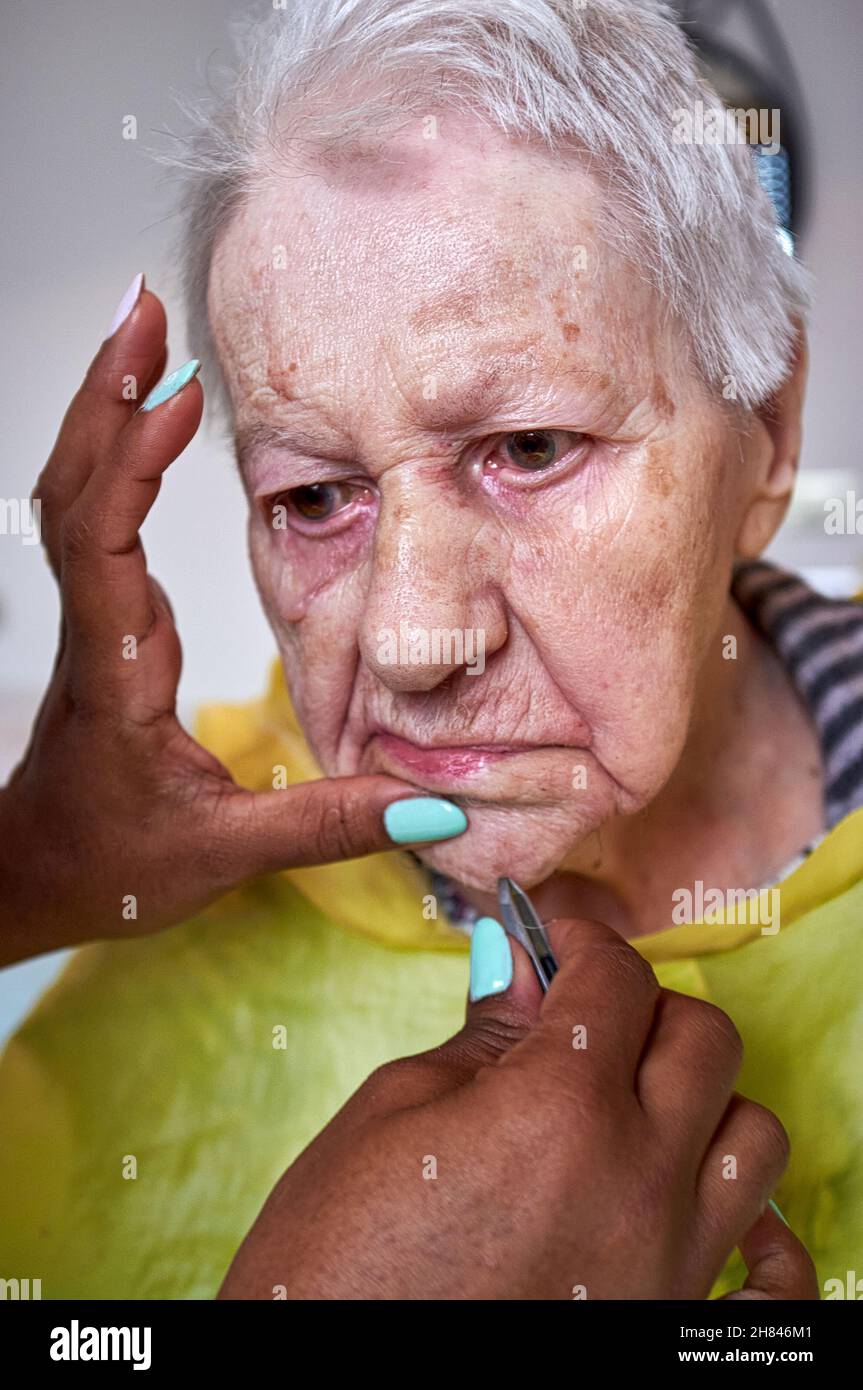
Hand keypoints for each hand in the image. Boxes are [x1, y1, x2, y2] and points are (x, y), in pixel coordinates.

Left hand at [0, 280, 448, 964]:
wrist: (34, 877)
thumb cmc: (108, 865)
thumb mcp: (224, 855)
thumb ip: (331, 825)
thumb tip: (438, 808)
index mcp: (116, 674)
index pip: (102, 547)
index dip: (128, 465)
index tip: (172, 398)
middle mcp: (96, 630)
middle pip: (74, 490)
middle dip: (106, 392)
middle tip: (146, 309)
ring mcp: (95, 619)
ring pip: (73, 494)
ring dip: (102, 407)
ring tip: (144, 330)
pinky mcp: (108, 619)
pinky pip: (94, 516)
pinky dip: (113, 452)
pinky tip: (145, 413)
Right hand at [220, 918, 817, 1299]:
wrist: (331, 1386)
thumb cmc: (333, 1261)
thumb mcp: (389, 1115)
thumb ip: (482, 1036)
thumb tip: (523, 968)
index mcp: (558, 1108)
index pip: (618, 978)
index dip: (580, 939)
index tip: (552, 938)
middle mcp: (639, 1180)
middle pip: (703, 1039)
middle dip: (644, 1004)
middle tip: (583, 1010)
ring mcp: (670, 1261)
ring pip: (753, 1134)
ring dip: (701, 1096)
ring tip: (631, 1103)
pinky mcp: (671, 1322)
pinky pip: (773, 1266)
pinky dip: (756, 1220)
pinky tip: (693, 1198)